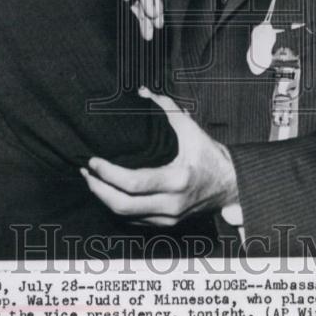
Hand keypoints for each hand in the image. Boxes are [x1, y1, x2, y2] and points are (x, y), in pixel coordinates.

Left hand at [81, 87, 238, 224]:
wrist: (230, 186)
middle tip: (86, 171)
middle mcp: (172, 203)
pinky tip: (108, 192)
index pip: (134, 183)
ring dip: (104, 198)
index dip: (108, 174)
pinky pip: (134, 221)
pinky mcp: (166, 224)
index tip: (94, 161)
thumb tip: (143, 92)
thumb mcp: (191, 129)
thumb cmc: (209, 155)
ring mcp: (169, 218)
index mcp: (177, 180)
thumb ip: (167, 108)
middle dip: (98, 189)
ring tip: (92, 180)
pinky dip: (117, 207)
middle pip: (123, 205)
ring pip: (125, 217)